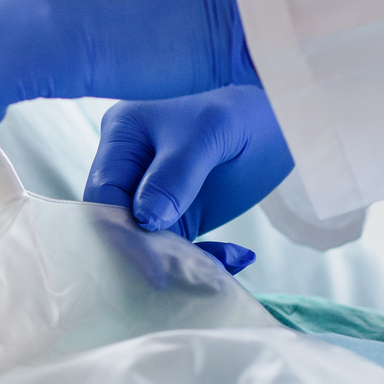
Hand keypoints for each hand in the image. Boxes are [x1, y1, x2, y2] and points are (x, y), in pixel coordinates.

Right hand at [83, 87, 294, 258]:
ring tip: (226, 264)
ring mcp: (151, 192)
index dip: (123, 231)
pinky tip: (235, 257)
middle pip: (119, 222)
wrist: (280, 118)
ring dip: (183, 261)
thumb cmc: (239, 112)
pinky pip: (177, 247)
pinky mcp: (177, 213)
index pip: (103, 194)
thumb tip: (145, 220)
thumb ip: (175, 176)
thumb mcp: (209, 134)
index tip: (155, 266)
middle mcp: (129, 166)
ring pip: (148, 242)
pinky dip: (203, 259)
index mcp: (122, 136)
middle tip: (195, 271)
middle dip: (152, 253)